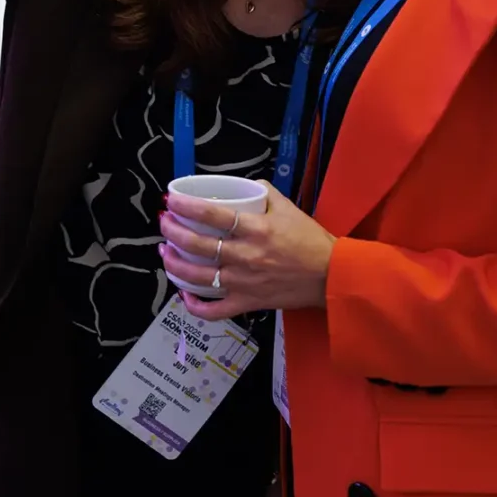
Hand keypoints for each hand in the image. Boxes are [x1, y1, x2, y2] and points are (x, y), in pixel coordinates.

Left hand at [160, 185, 334, 321]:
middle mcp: (246, 256)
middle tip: (165, 222)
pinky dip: (194, 305)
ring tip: (166, 252)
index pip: (213, 215)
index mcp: (257, 230)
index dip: (188, 207)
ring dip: (175, 264)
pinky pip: (214, 310)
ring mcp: (244, 283)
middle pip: (198, 245)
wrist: (331, 276)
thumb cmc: (311, 242)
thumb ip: (264, 193)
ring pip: (198, 277)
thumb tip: (244, 185)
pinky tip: (184, 293)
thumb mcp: (289, 208)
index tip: (172, 200)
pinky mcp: (248, 303)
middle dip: (173, 232)